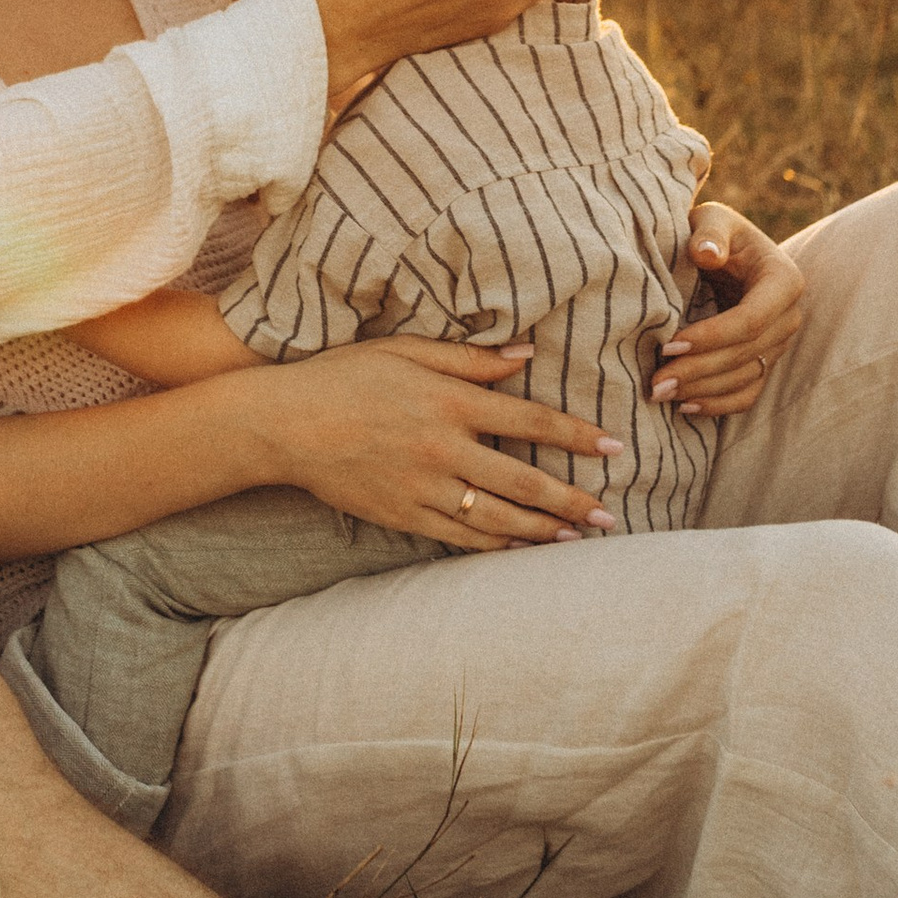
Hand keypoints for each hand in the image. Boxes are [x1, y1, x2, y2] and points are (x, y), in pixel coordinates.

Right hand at [251, 335, 623, 551]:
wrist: (284, 424)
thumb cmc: (345, 376)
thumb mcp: (406, 350)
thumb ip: (470, 357)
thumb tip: (525, 353)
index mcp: (449, 402)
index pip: (530, 420)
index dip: (575, 436)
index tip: (613, 448)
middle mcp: (444, 450)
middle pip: (524, 481)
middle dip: (572, 501)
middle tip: (608, 516)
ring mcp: (424, 488)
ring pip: (497, 517)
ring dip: (542, 530)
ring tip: (575, 539)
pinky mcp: (404, 515)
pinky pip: (460, 537)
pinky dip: (495, 544)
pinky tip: (520, 547)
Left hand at [651, 207, 808, 417]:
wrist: (720, 252)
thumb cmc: (712, 232)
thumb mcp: (711, 219)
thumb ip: (709, 231)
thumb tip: (707, 253)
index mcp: (783, 279)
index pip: (752, 319)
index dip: (712, 337)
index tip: (669, 344)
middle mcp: (789, 316)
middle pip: (746, 354)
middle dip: (699, 370)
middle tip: (655, 382)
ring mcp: (779, 344)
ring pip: (745, 379)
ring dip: (702, 392)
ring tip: (659, 394)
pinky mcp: (765, 362)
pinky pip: (747, 394)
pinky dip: (718, 405)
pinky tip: (683, 407)